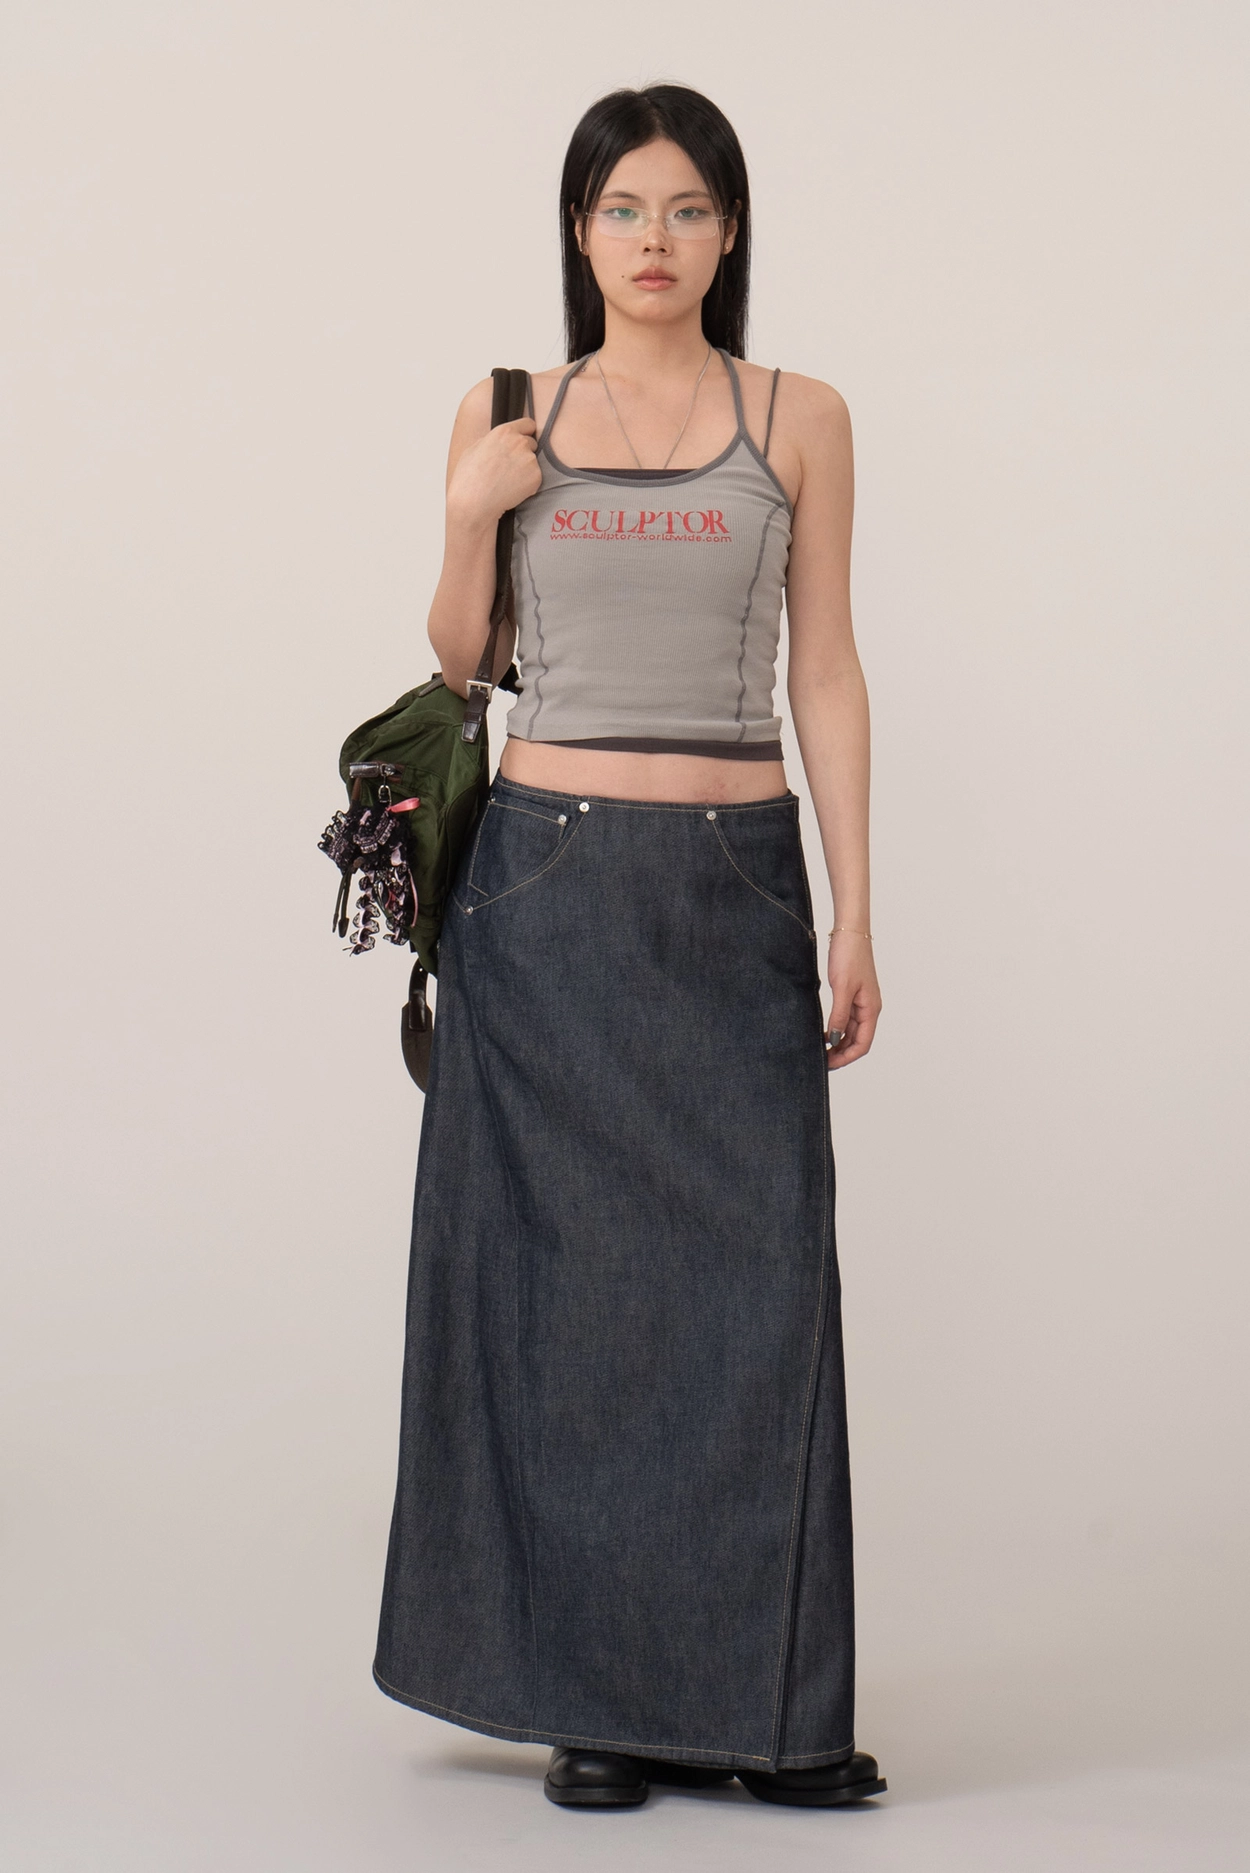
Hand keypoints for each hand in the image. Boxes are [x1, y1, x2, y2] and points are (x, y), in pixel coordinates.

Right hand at [447, 417, 541, 531]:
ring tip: (507, 481)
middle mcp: (519, 442)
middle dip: (524, 453)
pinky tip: (512, 490)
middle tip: (509, 468)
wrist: (474, 503)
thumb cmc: (469, 478)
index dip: (526, 432)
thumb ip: (490, 441)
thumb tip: (497, 441)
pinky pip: (535, 478)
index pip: (528, 423)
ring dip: (525, 470)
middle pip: (531, 443)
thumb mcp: (473, 449)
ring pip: (533, 462)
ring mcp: (529, 459)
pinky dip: (528, 485)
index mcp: (504, 432)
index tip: (524, 439)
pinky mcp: (536, 476)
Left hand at [824, 930, 880, 1069]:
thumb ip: (839, 1015)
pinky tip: (824, 1032)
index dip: (847, 1058)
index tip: (829, 1064)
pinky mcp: (852, 994)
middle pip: (857, 1041)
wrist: (850, 932)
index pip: (863, 1044)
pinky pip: (846, 1019)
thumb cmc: (849, 956)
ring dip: (839, 1043)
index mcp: (871, 1009)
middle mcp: (869, 1008)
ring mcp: (861, 1002)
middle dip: (841, 1054)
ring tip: (821, 1050)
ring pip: (851, 1031)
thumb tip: (836, 1039)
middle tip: (821, 1061)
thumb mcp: (842, 988)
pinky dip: (837, 1029)